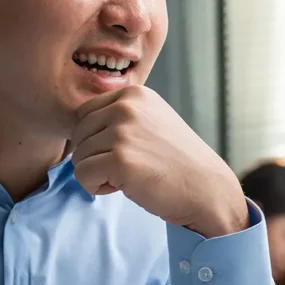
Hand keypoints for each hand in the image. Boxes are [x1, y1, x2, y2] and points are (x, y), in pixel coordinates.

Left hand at [70, 86, 248, 237]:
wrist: (206, 189)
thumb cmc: (178, 162)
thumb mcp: (153, 121)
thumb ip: (120, 116)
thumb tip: (78, 129)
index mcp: (134, 94)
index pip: (84, 114)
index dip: (96, 139)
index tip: (125, 152)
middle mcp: (126, 107)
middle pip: (78, 135)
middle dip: (96, 157)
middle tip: (129, 167)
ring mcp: (122, 133)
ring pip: (79, 157)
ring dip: (98, 174)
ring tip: (130, 177)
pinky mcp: (119, 160)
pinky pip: (83, 176)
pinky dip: (97, 187)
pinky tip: (125, 187)